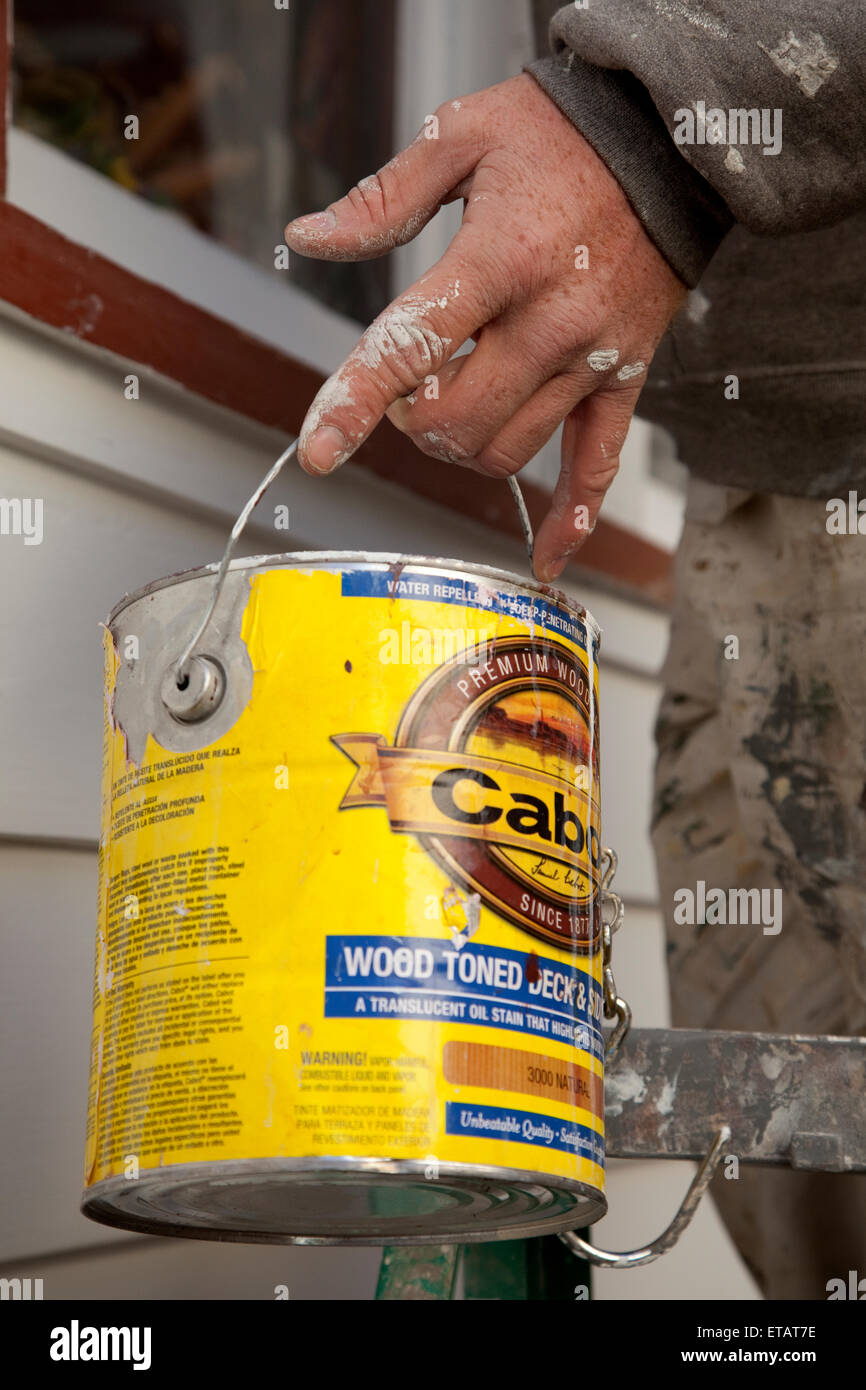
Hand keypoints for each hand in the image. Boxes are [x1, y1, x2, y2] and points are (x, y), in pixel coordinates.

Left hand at [285, 73, 685, 580]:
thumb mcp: (462, 137)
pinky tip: (546, 555)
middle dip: (410, 420)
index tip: (317, 450)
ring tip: (454, 402)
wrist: (670, 138)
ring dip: (461, 446)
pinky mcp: (625, 378)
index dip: (354, 401)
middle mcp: (548, 321)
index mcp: (498, 260)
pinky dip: (571, 517)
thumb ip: (382, 199)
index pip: (409, 347)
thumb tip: (309, 237)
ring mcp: (591, 358)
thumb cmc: (560, 134)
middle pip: (457, 421)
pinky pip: (598, 465)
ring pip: (508, 450)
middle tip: (405, 388)